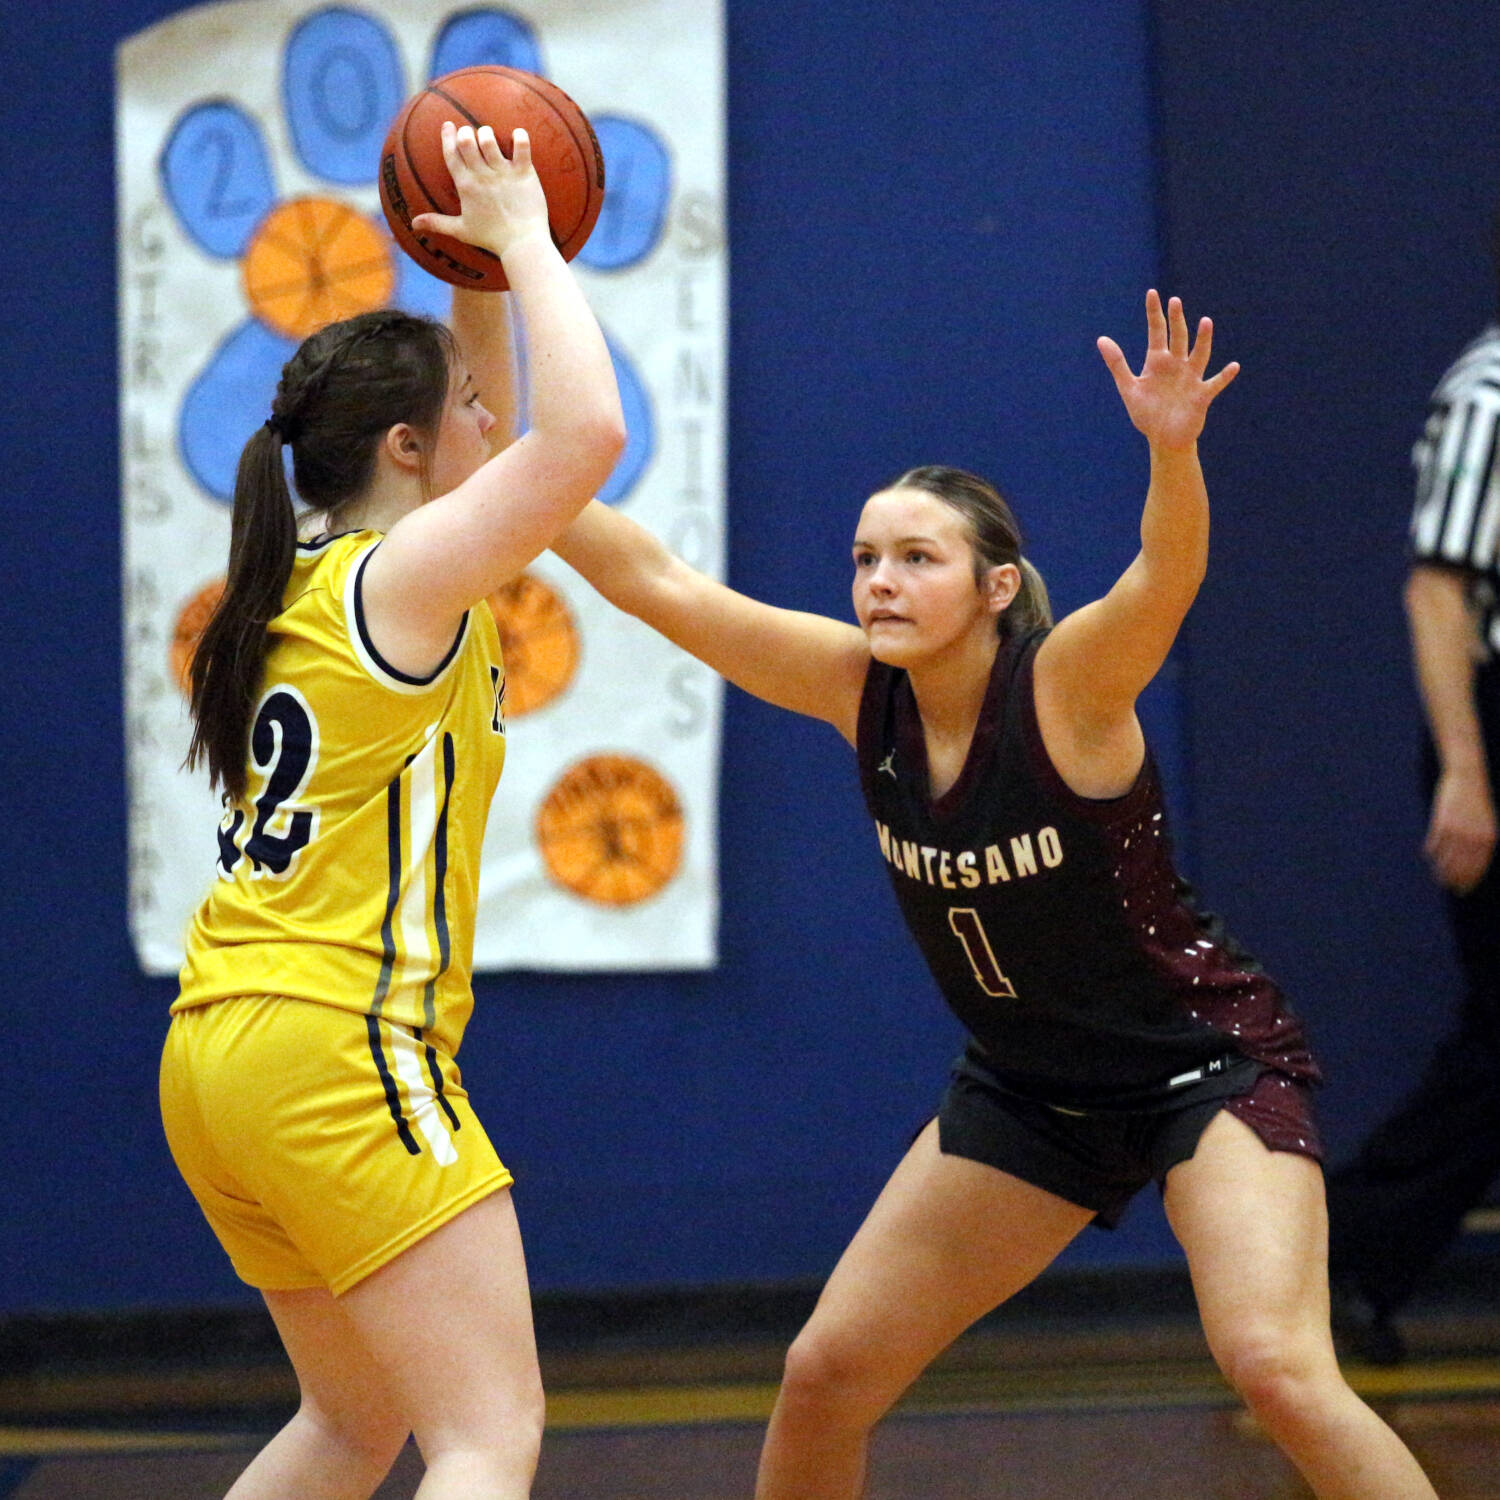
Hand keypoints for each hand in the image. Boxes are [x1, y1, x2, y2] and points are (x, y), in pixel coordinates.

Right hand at [411, 122, 549, 259]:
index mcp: (466, 186)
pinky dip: (520, 137)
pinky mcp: (524, 174)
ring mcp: (503, 174)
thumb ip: (437, 223)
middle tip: (471, 135)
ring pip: (489, 140)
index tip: (448, 125)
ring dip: (487, 133)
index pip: (451, 154)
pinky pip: (522, 147)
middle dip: (466, 132)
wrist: (521, 245)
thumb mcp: (461, 230)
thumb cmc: (491, 238)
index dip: (447, 137)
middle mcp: (482, 177)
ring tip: (488, 137)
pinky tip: (518, 134)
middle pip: (467, 141)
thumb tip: (413, 224)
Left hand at [1097, 289, 1239, 450]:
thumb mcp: (1129, 388)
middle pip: (1178, 338)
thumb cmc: (1147, 414)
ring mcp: (1190, 379)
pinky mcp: (1201, 396)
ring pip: (1199, 355)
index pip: (1156, 332)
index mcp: (1158, 362)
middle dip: (1176, 320)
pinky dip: (1224, 376)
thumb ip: (1117, 364)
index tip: (1152, 293)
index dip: (1154, 313)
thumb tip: (1101, 339)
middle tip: (1175, 301)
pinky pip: (1215, 384)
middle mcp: (1176, 365)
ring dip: (1203, 340)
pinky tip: (1233, 366)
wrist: (1164, 439)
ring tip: (1205, 321)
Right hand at [1425, 764, 1496, 892]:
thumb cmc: (1477, 802)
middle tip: (1447, 886)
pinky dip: (1431, 851)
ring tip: (1437, 876)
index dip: (1469, 880)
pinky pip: (1434, 843)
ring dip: (1441, 869)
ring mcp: (1457, 830)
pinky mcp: (1442, 823)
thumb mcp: (1485, 823)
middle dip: (1454, 879)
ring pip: (1446, 857)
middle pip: (1461, 866)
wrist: (1468, 778)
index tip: (1462, 890)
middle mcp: (1473, 837)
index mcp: (1487, 838)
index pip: (1477, 867)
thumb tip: (1469, 863)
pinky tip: (1429, 855)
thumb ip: (1480, 842)